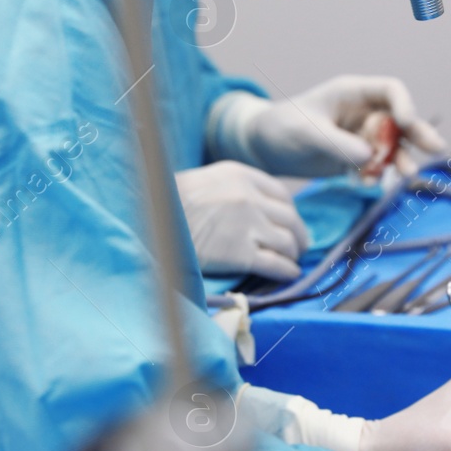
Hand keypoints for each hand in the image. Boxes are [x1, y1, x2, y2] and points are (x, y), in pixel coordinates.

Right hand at [175, 162, 310, 280]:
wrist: (151, 223)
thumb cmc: (168, 205)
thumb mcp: (203, 183)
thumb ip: (231, 190)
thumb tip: (254, 208)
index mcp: (240, 175)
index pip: (281, 193)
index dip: (290, 212)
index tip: (290, 223)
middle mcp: (249, 197)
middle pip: (291, 218)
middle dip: (299, 235)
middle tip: (299, 246)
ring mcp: (248, 225)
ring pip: (288, 242)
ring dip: (293, 254)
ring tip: (292, 261)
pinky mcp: (242, 253)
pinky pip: (277, 264)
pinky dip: (287, 271)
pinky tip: (288, 275)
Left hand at [232, 76, 447, 177]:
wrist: (265, 147)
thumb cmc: (281, 127)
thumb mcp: (306, 132)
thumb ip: (336, 143)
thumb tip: (368, 158)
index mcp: (353, 93)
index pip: (390, 90)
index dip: (404, 104)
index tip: (407, 122)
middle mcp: (364, 112)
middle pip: (401, 119)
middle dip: (418, 134)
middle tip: (436, 149)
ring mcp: (362, 136)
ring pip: (393, 145)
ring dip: (401, 159)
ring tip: (406, 175)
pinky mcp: (357, 157)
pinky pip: (378, 165)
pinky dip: (379, 174)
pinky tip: (369, 183)